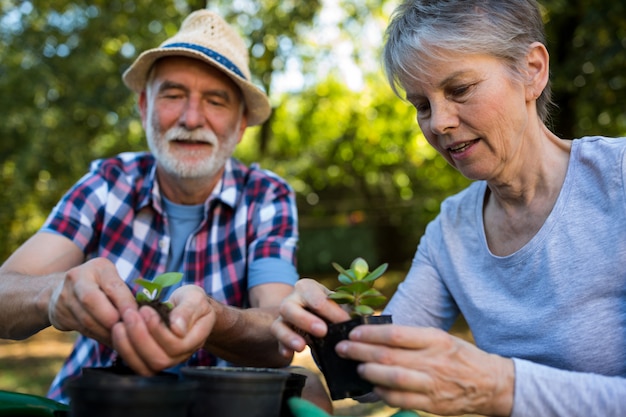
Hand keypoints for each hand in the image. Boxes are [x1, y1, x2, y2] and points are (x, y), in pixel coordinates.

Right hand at [48, 257, 136, 345]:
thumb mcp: (112, 279)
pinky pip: (83, 329)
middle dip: (110, 318)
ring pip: (86, 319)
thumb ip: (124, 293)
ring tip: (123, 340)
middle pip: (92, 300)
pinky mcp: (60, 315)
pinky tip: (113, 342)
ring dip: (106, 332)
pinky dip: (100, 337)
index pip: (112, 285)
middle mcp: (77, 278)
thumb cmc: (99, 284)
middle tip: (127, 330)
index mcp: (98, 267)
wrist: (61, 290)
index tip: (137, 316)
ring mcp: (65, 297)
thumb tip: (144, 315)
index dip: (124, 302)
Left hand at [111, 284, 215, 374]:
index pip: (176, 345)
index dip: (158, 330)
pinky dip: (124, 349)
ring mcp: (166, 361)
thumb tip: (178, 329)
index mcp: (194, 340)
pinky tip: (118, 332)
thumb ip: (188, 311)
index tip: (146, 309)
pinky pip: (136, 364)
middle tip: (129, 314)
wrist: (189, 308)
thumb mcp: (195, 299)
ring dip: (128, 346)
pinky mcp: (150, 360)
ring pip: (145, 367)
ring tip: (120, 324)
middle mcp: (180, 356)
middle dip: (140, 337)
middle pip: (159, 360)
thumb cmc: (193, 302)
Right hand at [271, 278, 349, 357]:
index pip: (317, 298)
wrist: (310, 311)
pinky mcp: (278, 331)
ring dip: (289, 336)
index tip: (346, 322)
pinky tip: (289, 354)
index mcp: (307, 287)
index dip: (332, 311)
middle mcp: (291, 299)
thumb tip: (364, 318)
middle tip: (323, 331)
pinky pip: (276, 340)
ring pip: (278, 324)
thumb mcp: (337, 302)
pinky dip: (283, 347)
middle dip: (306, 320)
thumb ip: (348, 308)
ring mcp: (282, 316)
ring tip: (302, 347)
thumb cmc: (328, 306)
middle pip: (289, 307)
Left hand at [335, 325, 513, 416]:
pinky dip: (383, 393)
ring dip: (370, 373)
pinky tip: (374, 386)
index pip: (395, 334)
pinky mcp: (432, 405)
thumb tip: (376, 332)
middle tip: (343, 348)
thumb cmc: (459, 356)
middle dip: (360, 352)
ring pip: (393, 379)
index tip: (353, 332)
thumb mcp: (440, 338)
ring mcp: (433, 384)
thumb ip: (411, 337)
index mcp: (435, 339)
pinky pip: (400, 400)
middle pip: (389, 356)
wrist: (490, 384)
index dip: (370, 333)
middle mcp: (433, 361)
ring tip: (357, 368)